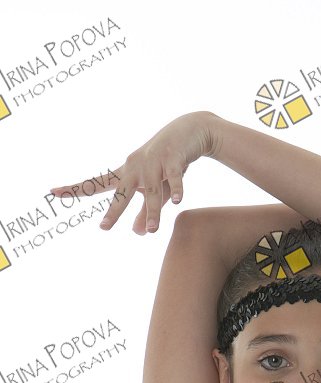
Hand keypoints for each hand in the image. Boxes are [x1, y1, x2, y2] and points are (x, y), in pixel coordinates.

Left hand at [49, 111, 217, 235]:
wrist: (189, 132)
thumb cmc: (167, 164)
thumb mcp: (156, 189)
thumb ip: (145, 211)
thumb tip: (138, 233)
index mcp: (126, 174)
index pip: (98, 185)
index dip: (77, 189)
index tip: (53, 193)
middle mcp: (135, 168)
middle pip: (121, 192)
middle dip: (114, 210)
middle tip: (104, 228)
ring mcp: (154, 163)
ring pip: (150, 191)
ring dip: (152, 211)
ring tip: (152, 231)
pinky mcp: (174, 159)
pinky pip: (173, 177)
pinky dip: (175, 188)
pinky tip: (177, 201)